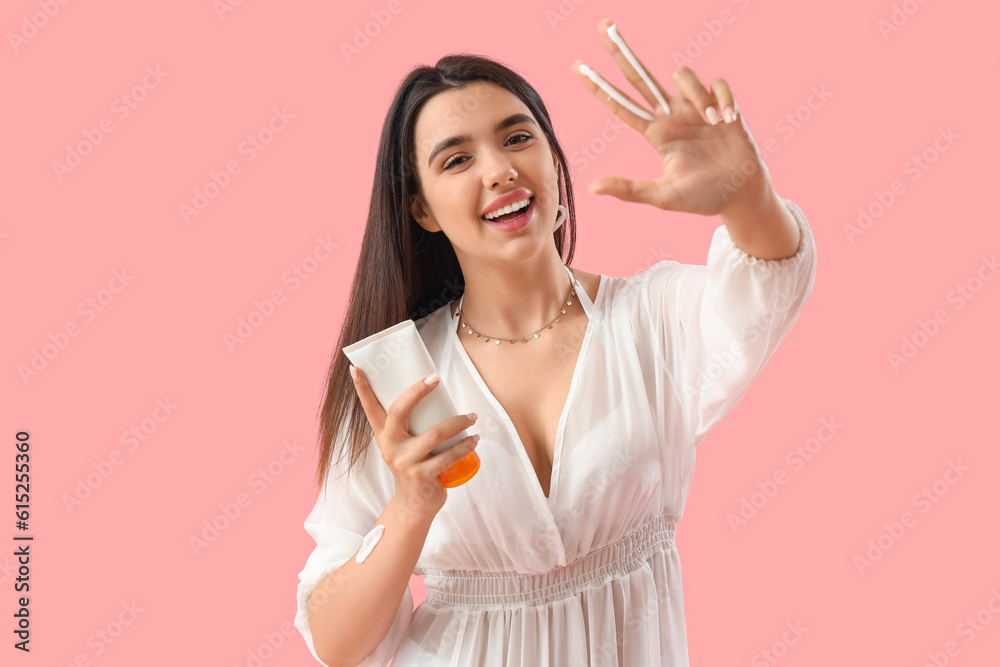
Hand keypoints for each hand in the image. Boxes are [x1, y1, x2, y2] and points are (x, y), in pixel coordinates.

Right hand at [349, 366, 478, 516]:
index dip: (362, 388)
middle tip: (435, 378)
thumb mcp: (404, 446)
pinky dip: (464, 447)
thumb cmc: (414, 467)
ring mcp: (404, 462)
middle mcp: (390, 446)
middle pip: (398, 410)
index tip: (356, 368)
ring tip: (472, 417)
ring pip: (433, 434)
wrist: (414, 505)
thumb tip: (433, 394)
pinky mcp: (420, 476)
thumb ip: (411, 426)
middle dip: (417, 391)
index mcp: (384, 435)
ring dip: (457, 422)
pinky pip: (447, 457)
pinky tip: (474, 440)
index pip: (370, 408)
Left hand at [572, 18, 774, 216]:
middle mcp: (671, 115)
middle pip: (639, 75)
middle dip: (621, 50)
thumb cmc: (702, 198)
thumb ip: (629, 189)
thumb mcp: (663, 197)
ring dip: (697, 95)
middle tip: (603, 25)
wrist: (741, 196)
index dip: (599, 87)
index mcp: (655, 134)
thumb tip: (591, 187)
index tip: (577, 66)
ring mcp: (696, 107)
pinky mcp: (722, 104)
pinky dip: (723, 99)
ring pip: (682, 75)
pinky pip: (717, 84)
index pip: (620, 105)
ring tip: (714, 124)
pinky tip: (729, 120)